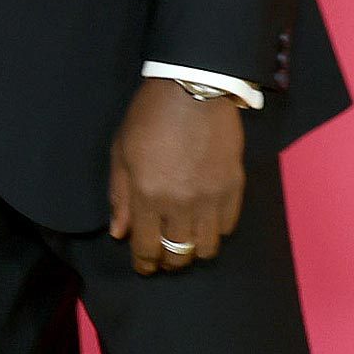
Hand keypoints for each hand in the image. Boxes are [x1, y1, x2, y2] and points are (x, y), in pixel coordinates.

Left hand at [108, 79, 244, 274]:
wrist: (194, 87)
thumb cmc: (149, 116)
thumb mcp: (121, 152)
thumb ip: (120, 196)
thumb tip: (119, 233)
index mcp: (149, 195)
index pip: (147, 247)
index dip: (144, 263)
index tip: (143, 266)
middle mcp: (182, 203)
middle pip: (178, 254)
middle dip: (167, 260)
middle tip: (162, 254)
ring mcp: (212, 198)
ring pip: (206, 248)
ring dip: (193, 249)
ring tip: (184, 238)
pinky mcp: (234, 189)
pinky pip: (227, 228)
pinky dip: (215, 231)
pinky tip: (204, 220)